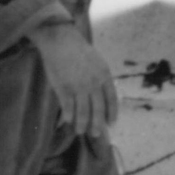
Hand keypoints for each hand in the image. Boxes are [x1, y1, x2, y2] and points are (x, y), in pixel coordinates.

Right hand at [28, 22, 118, 139]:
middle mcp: (93, 83)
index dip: (112, 113)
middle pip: (98, 109)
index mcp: (104, 75)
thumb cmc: (79, 51)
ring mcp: (78, 86)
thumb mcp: (97, 62)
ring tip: (80, 131)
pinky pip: (68, 107)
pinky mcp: (63, 88)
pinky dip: (69, 117)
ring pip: (83, 112)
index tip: (111, 123)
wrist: (61, 40)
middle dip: (97, 124)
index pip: (112, 99)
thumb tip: (104, 95)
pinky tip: (68, 122)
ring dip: (82, 124)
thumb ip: (101, 78)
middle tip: (96, 134)